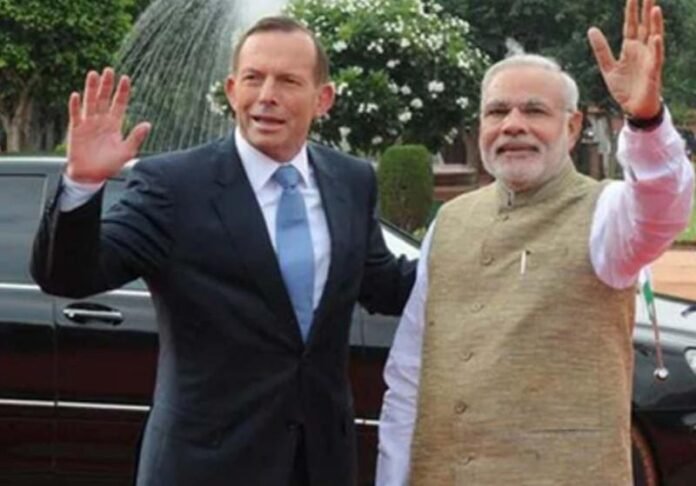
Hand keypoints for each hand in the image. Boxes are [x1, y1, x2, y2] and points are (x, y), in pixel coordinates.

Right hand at [66, 68, 150, 182]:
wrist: (91, 176)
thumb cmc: (109, 165)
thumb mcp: (127, 152)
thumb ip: (136, 137)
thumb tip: (148, 124)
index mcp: (114, 124)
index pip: (119, 104)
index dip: (122, 91)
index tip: (125, 78)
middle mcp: (101, 120)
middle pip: (104, 98)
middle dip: (107, 85)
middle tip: (109, 70)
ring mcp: (88, 123)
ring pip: (90, 102)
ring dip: (91, 88)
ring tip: (94, 74)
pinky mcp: (76, 129)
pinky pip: (75, 115)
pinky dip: (75, 105)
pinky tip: (76, 95)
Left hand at [587, 0, 663, 118]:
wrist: (633, 108)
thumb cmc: (623, 88)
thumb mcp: (608, 67)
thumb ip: (601, 49)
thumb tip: (592, 29)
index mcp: (629, 48)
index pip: (630, 25)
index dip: (631, 11)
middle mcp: (641, 50)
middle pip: (644, 26)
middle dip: (646, 10)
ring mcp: (648, 59)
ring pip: (653, 37)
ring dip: (655, 24)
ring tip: (655, 9)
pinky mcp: (653, 71)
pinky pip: (656, 58)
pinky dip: (656, 48)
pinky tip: (655, 38)